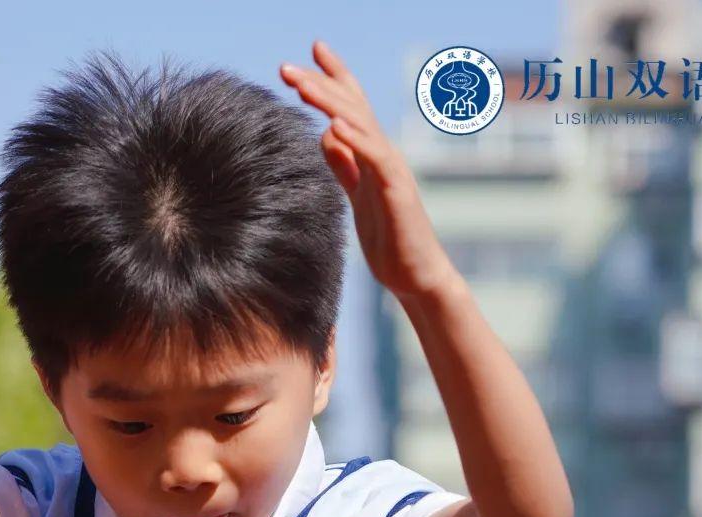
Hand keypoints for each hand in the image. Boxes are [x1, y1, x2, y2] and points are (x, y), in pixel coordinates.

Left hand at [280, 42, 457, 301]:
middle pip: (351, 107)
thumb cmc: (391, 242)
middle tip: (285, 68)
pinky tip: (335, 124)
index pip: (351, 107)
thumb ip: (345, 167)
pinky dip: (357, 139)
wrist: (417, 276)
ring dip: (329, 102)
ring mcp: (392, 170)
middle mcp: (383, 155)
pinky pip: (375, 158)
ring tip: (301, 85)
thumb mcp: (359, 198)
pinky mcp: (396, 191)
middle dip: (319, 83)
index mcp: (372, 156)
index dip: (331, 79)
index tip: (309, 54)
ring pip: (360, 124)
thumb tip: (327, 135)